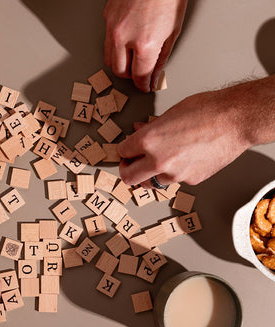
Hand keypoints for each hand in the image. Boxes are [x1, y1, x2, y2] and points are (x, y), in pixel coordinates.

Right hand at [104, 0, 186, 91]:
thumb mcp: (173, 30)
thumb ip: (161, 58)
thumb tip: (155, 75)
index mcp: (145, 43)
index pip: (140, 77)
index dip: (144, 85)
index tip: (145, 87)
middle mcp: (125, 37)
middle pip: (121, 72)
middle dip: (131, 76)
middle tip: (139, 74)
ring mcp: (113, 27)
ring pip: (109, 60)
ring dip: (120, 64)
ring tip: (131, 60)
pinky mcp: (107, 17)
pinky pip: (107, 41)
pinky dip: (116, 47)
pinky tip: (126, 42)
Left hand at [117, 88, 251, 185]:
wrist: (237, 120)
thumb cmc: (208, 110)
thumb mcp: (171, 113)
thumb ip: (151, 127)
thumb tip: (139, 130)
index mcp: (149, 141)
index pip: (122, 152)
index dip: (123, 150)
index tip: (125, 151)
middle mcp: (158, 161)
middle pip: (129, 177)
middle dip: (127, 170)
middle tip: (130, 165)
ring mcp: (174, 174)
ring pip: (151, 182)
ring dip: (149, 175)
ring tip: (155, 163)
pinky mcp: (190, 181)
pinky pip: (174, 181)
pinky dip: (173, 173)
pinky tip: (181, 160)